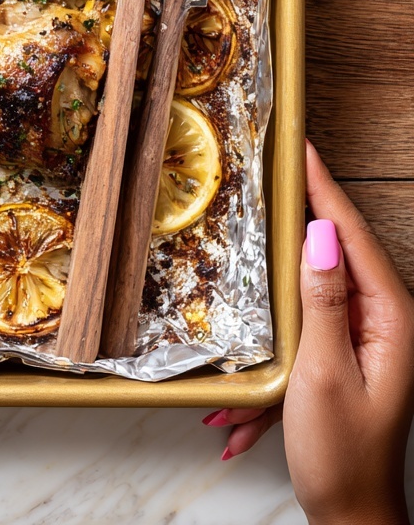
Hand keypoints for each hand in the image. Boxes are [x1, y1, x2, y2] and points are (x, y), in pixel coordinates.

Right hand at [200, 140, 413, 524]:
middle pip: (338, 252)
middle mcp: (385, 323)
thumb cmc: (342, 457)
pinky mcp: (346, 358)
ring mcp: (366, 340)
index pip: (352, 236)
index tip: (303, 149)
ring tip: (253, 249)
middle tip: (274, 175)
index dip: (323, 189)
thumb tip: (318, 236)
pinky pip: (306, 328)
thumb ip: (321, 300)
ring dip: (277, 294)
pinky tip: (247, 389)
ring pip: (316, 290)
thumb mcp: (322, 372)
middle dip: (300, 219)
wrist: (351, 520)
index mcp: (390, 319)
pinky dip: (275, 345)